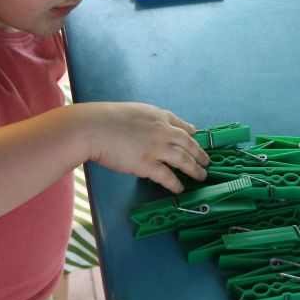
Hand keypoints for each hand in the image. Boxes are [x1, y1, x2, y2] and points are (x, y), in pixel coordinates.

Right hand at [83, 102, 208, 192]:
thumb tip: (157, 125)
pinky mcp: (147, 164)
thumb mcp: (134, 111)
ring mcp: (156, 148)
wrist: (93, 128)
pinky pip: (167, 176)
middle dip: (199, 154)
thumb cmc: (107, 119)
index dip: (191, 134)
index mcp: (158, 116)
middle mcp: (162, 131)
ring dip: (194, 169)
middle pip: (188, 144)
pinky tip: (180, 188)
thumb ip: (149, 119)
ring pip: (183, 160)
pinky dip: (175, 183)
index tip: (197, 138)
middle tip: (206, 162)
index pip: (181, 125)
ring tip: (201, 176)